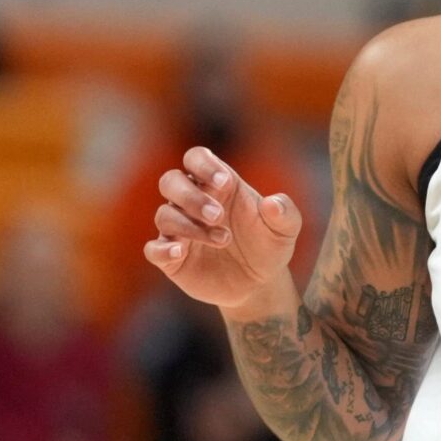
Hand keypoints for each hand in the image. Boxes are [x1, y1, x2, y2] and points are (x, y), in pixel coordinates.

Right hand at [144, 146, 303, 309]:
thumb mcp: (286, 230)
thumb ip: (285, 213)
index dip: (203, 164)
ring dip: (190, 226)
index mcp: (219, 186)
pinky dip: (162, 249)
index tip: (223, 181)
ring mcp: (179, 229)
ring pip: (164, 215)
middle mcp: (193, 203)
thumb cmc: (268, 246)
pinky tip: (179, 252)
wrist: (260, 283)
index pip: (196, 158)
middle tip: (218, 215)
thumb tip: (272, 204)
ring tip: (224, 239)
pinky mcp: (172, 257)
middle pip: (171, 181)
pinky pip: (153, 249)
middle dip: (191, 196)